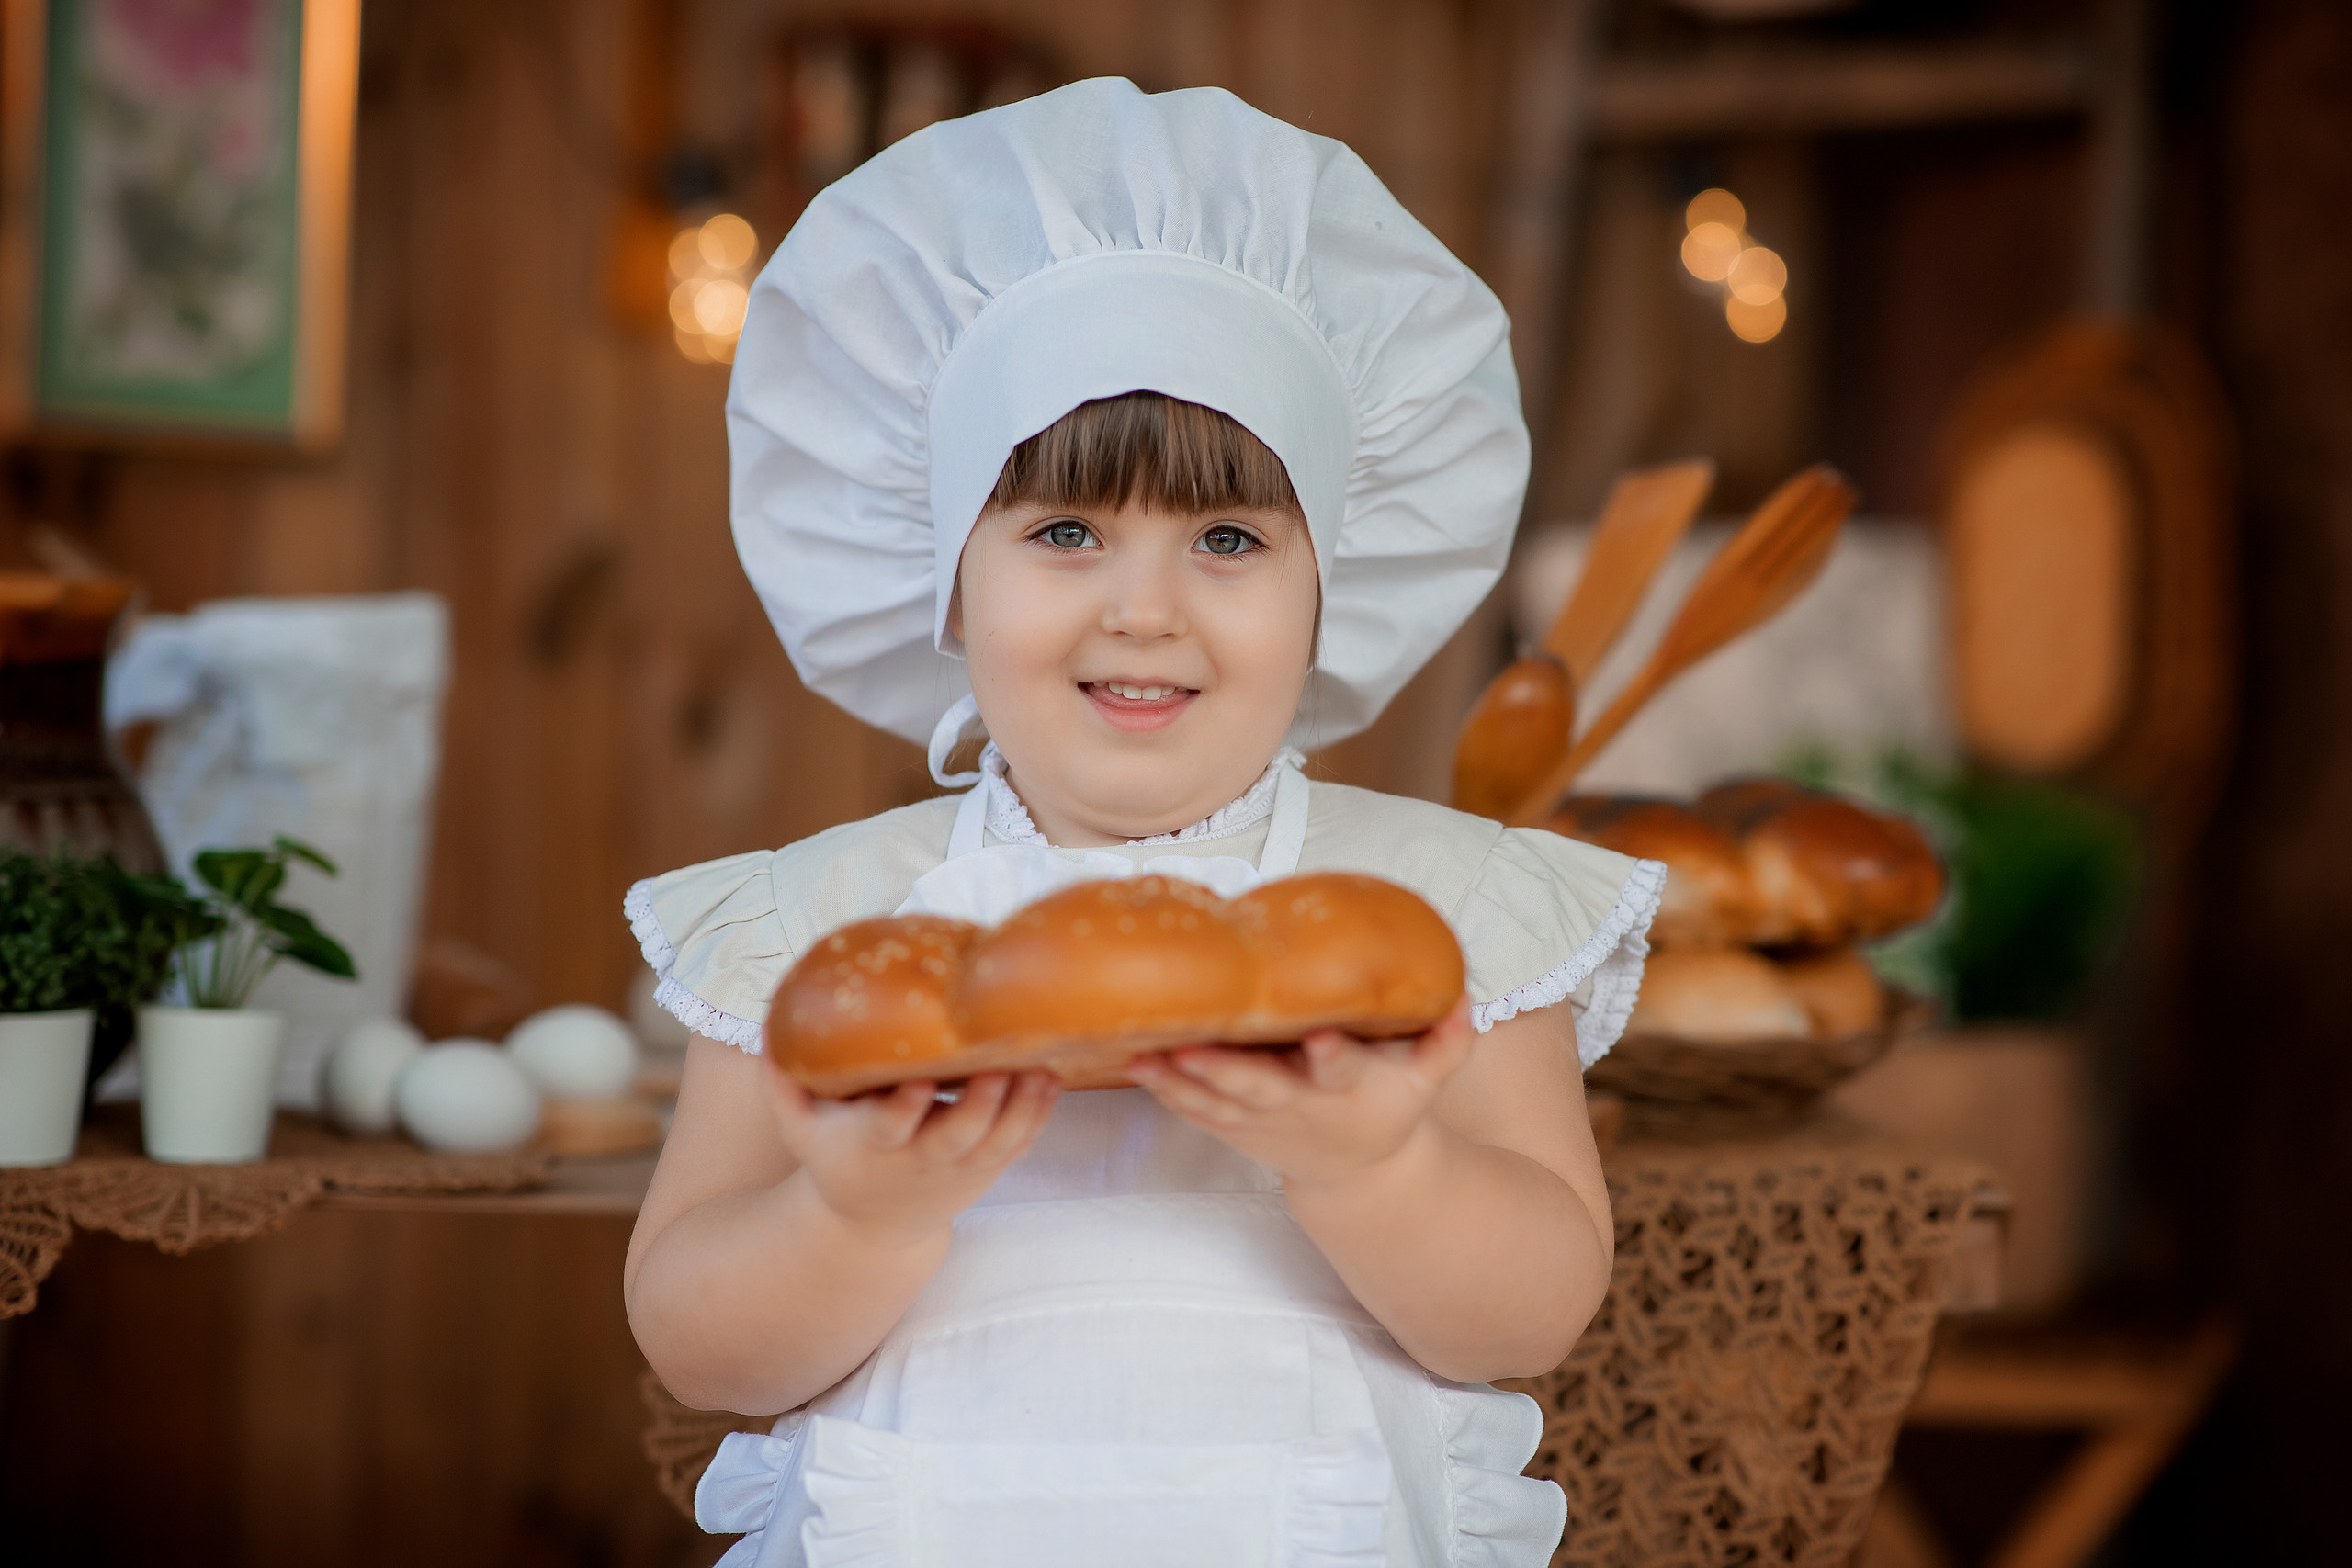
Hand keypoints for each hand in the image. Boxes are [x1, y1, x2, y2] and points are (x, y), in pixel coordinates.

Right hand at [762, 1070, 1060, 1241]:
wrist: (874, 1225)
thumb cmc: (836, 1157)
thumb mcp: (800, 1127)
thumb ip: (781, 1078)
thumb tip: (770, 1019)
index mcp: (873, 1147)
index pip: (890, 1128)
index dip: (906, 1107)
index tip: (920, 1079)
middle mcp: (921, 1160)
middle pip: (957, 1136)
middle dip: (980, 1104)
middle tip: (999, 1064)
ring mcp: (960, 1167)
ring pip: (998, 1140)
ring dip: (1022, 1105)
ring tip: (1039, 1063)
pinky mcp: (989, 1167)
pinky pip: (1020, 1143)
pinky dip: (1038, 1114)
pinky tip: (1050, 1075)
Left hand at [1126, 997, 1474, 1190]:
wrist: (1358, 1176)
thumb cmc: (1387, 1109)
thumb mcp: (1427, 1081)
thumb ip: (1447, 1040)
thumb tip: (1463, 995)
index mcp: (1347, 1090)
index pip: (1340, 1068)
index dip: (1331, 1055)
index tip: (1319, 1036)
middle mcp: (1299, 1107)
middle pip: (1259, 1089)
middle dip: (1225, 1071)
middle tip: (1190, 1048)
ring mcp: (1260, 1121)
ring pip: (1213, 1101)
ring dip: (1176, 1079)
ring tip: (1142, 1051)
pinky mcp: (1232, 1127)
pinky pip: (1193, 1110)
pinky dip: (1164, 1090)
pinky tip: (1134, 1062)